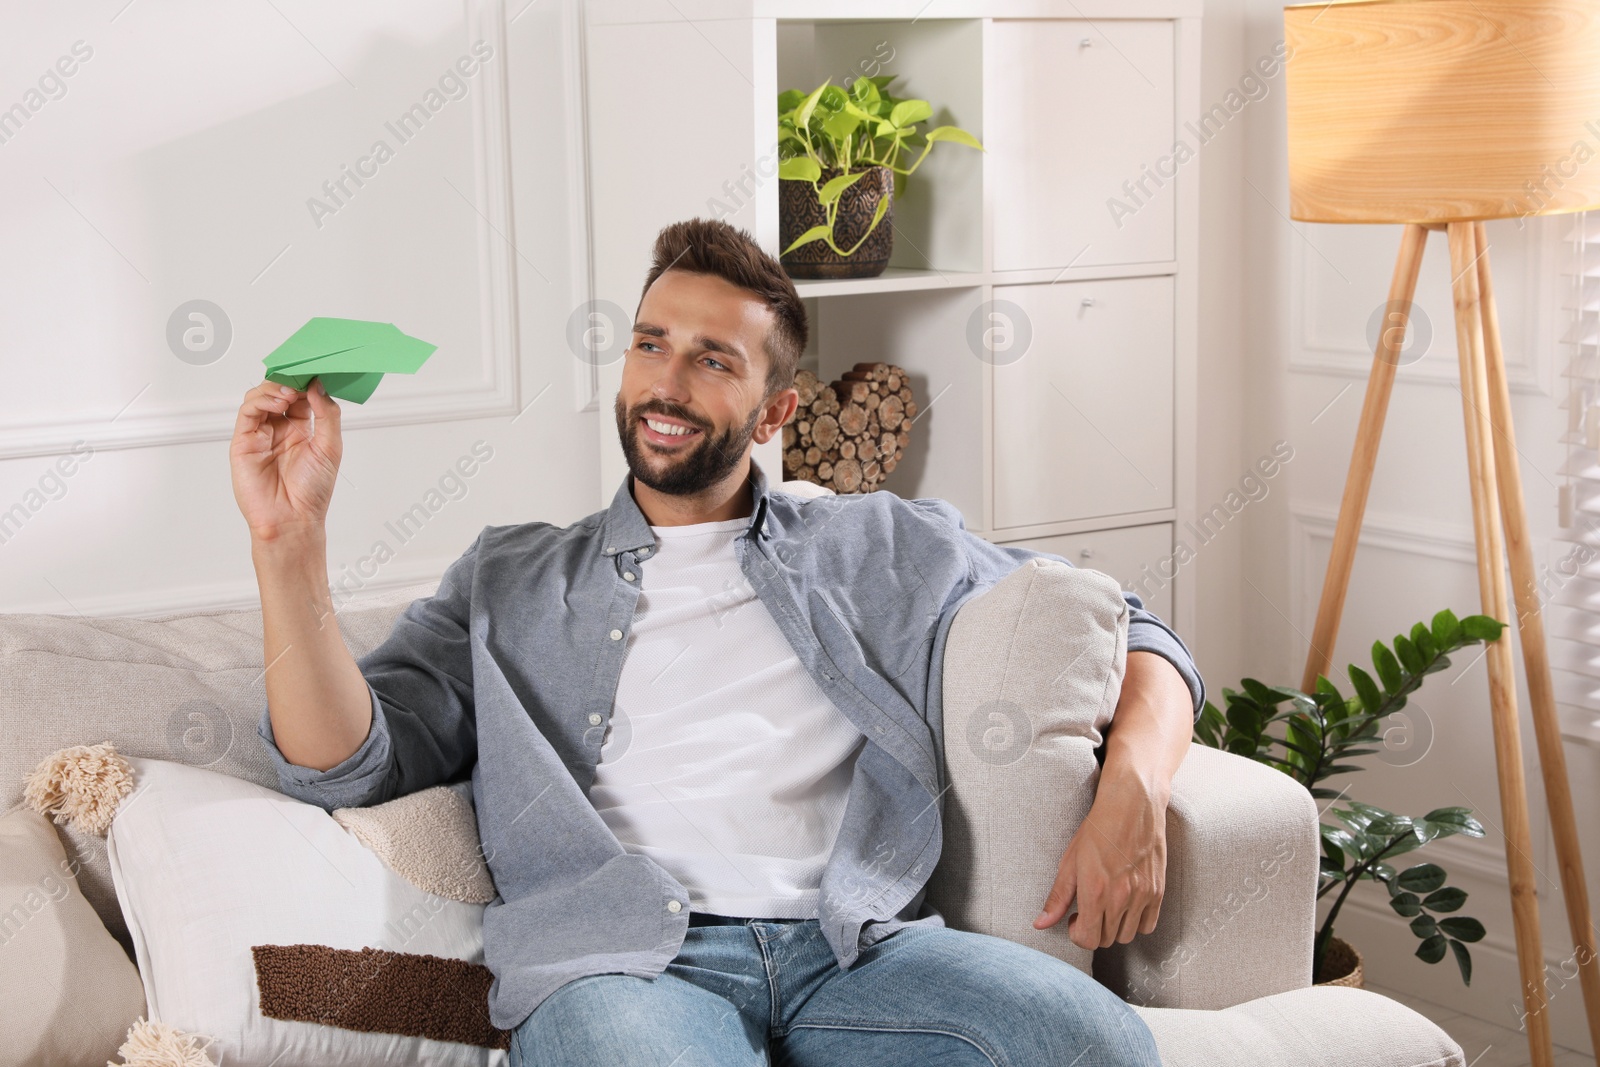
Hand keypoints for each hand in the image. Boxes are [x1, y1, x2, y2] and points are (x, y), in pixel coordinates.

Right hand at [230, 379, 341, 540]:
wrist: (292, 519)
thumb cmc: (312, 490)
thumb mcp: (330, 446)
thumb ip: (326, 414)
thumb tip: (318, 384)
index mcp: (302, 429)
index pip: (301, 395)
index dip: (307, 381)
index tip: (317, 369)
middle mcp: (279, 429)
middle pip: (279, 392)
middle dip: (290, 380)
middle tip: (302, 374)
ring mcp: (260, 433)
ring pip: (261, 397)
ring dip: (275, 387)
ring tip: (290, 391)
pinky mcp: (243, 441)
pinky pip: (248, 411)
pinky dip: (260, 399)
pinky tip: (277, 400)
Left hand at [1032, 768, 1168, 950]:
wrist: (1132, 805)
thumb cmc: (1097, 829)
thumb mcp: (1070, 860)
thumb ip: (1057, 897)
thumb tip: (1040, 924)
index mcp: (1095, 891)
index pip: (1088, 940)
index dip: (1077, 935)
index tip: (1075, 919)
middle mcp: (1121, 897)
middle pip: (1106, 940)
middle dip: (1094, 930)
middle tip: (1089, 910)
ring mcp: (1143, 895)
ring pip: (1127, 935)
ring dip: (1114, 928)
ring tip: (1107, 906)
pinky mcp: (1158, 891)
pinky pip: (1148, 925)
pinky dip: (1136, 922)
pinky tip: (1126, 904)